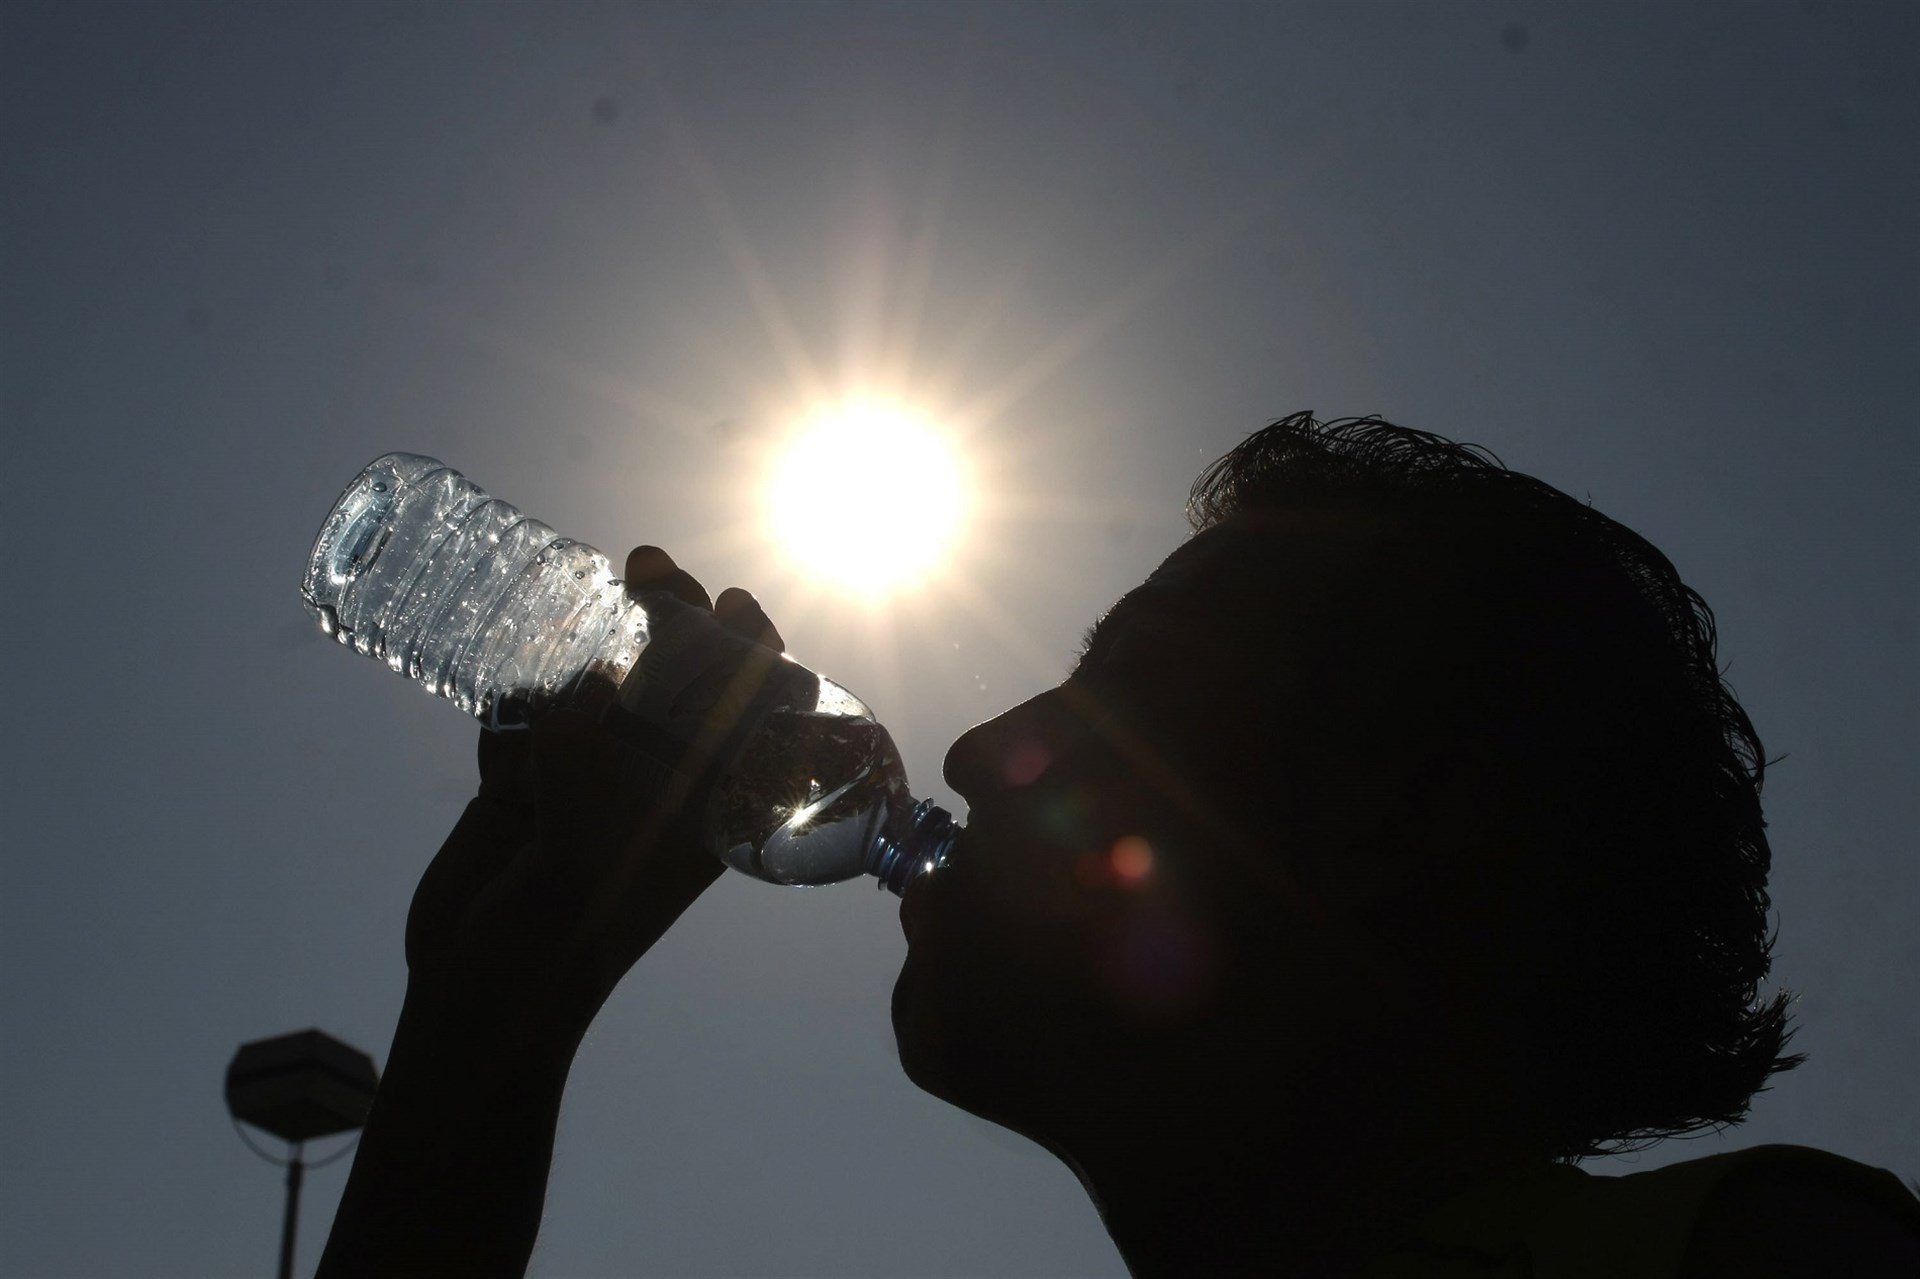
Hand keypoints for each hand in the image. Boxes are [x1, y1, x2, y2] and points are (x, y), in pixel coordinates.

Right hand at [401, 546, 785, 1043]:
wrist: (478, 994)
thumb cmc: (562, 934)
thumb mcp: (595, 848)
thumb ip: (590, 763)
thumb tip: (584, 687)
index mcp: (705, 809)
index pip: (754, 718)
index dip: (757, 657)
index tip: (738, 606)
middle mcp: (656, 790)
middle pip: (682, 685)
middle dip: (675, 619)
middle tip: (651, 568)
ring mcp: (588, 784)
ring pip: (609, 689)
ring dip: (605, 638)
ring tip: (609, 583)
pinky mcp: (524, 787)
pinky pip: (532, 717)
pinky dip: (527, 692)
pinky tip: (517, 690)